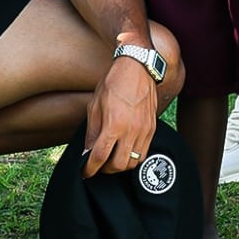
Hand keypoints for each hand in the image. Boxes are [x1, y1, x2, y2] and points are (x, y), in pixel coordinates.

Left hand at [81, 56, 157, 177]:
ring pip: (133, 162)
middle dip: (106, 170)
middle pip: (118, 166)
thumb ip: (92, 131)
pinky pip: (144, 153)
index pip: (100, 157)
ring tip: (112, 158)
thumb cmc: (114, 82)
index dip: (90, 169)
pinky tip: (125, 150)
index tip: (85, 172)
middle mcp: (131, 130)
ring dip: (121, 165)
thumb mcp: (95, 104)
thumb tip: (88, 151)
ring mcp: (144, 130)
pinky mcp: (152, 128)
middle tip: (99, 165)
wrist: (137, 67)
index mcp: (114, 124)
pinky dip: (133, 157)